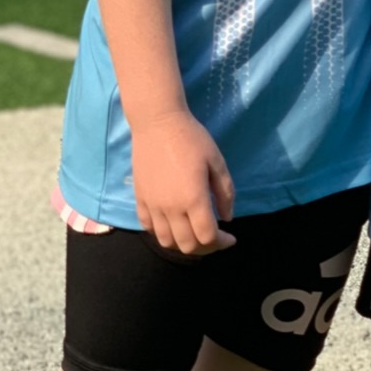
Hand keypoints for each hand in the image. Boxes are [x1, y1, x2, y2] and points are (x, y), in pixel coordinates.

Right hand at [130, 109, 235, 254]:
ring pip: (166, 241)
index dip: (221, 242)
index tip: (231, 236)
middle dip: (205, 247)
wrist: (157, 123)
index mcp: (193, 199)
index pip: (207, 237)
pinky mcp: (140, 200)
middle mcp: (171, 208)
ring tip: (194, 232)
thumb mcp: (216, 161)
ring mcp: (153, 206)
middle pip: (187, 246)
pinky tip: (173, 224)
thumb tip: (227, 218)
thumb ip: (225, 192)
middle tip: (215, 237)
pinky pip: (149, 228)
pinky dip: (163, 233)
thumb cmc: (191, 138)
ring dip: (183, 244)